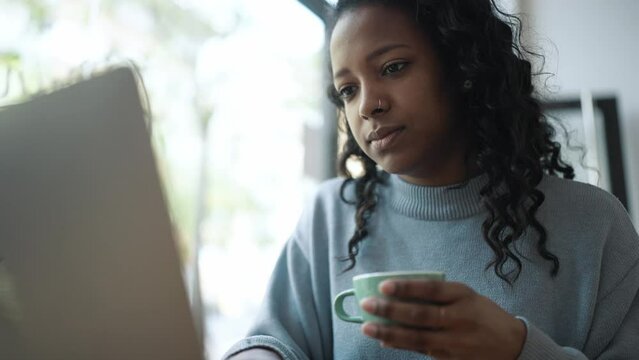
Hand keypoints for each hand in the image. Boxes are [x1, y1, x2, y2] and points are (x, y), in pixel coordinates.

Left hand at [359, 280, 525, 359]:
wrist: (512, 345)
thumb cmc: (482, 314)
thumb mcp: (466, 296)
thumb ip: (438, 294)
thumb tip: (399, 294)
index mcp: (463, 296)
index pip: (431, 289)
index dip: (406, 288)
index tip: (383, 286)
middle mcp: (459, 318)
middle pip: (420, 315)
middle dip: (390, 310)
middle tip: (367, 305)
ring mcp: (456, 342)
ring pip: (417, 338)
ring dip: (389, 333)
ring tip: (367, 327)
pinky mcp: (452, 359)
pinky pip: (422, 350)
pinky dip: (401, 345)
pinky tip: (384, 341)